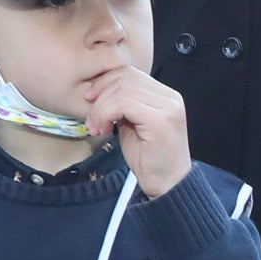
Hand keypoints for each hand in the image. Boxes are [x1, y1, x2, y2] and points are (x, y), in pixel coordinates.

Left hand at [86, 66, 193, 198]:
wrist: (167, 186)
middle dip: (100, 96)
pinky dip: (106, 114)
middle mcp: (170, 97)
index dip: (105, 82)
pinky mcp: (160, 120)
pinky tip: (104, 131)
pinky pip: (124, 103)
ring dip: (101, 109)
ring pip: (122, 90)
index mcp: (165, 95)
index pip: (130, 73)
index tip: (90, 100)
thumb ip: (123, 106)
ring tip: (97, 128)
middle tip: (91, 120)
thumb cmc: (149, 159)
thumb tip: (100, 92)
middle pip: (124, 77)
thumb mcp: (132, 125)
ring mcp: (168, 107)